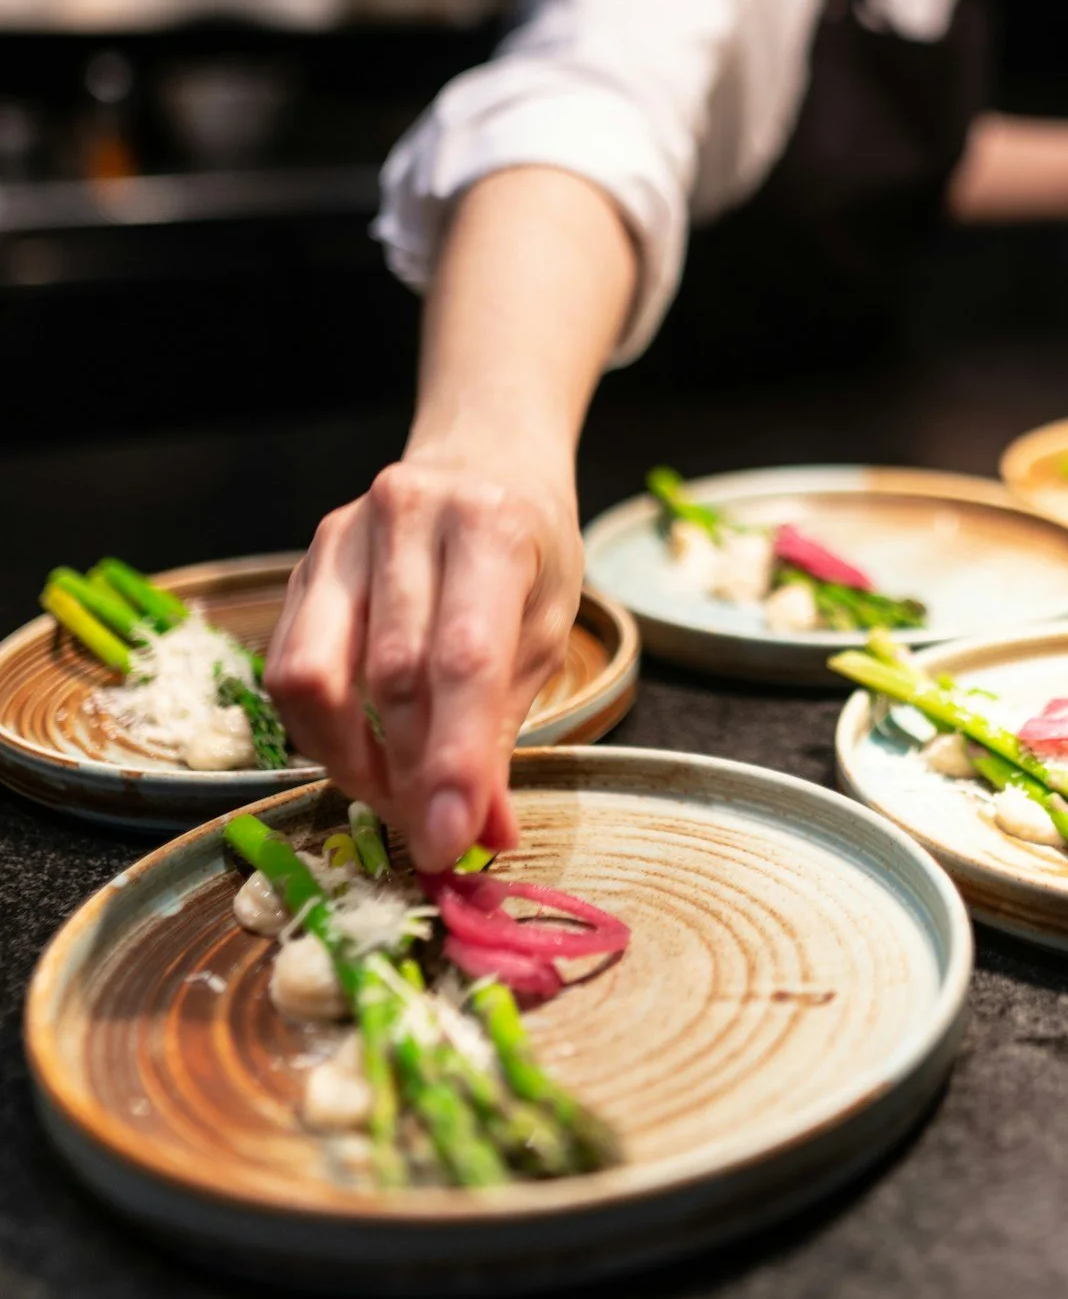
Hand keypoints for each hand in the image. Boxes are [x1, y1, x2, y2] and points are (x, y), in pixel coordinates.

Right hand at [264, 451, 582, 871]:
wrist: (482, 457)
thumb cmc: (528, 549)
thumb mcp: (547, 626)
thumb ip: (507, 728)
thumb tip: (482, 836)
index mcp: (491, 524)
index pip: (464, 658)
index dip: (454, 761)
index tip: (451, 841)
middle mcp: (408, 515)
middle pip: (391, 675)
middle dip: (410, 776)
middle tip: (435, 836)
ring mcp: (342, 534)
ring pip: (315, 675)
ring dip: (352, 760)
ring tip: (397, 795)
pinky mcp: (302, 562)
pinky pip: (288, 667)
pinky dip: (321, 731)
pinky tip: (364, 750)